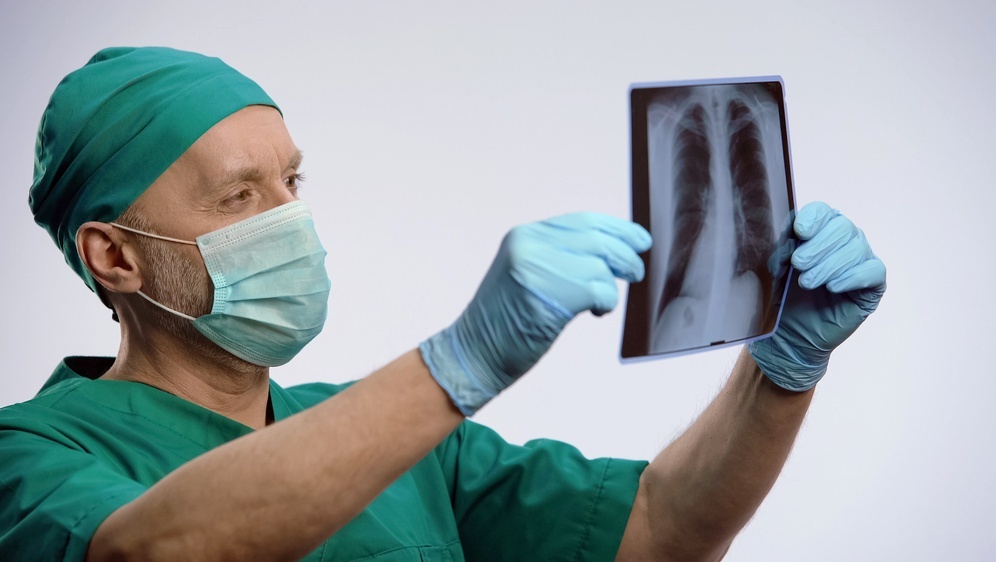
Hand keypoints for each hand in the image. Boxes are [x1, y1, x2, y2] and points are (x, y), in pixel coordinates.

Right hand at [420, 213, 651, 414]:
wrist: (474, 353)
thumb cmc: (505, 322)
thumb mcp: (528, 273)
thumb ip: (561, 256)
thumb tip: (612, 251)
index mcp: (525, 235)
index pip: (583, 220)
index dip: (617, 228)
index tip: (639, 239)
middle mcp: (529, 244)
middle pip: (597, 239)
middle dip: (626, 254)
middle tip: (635, 272)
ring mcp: (537, 268)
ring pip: (601, 264)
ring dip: (612, 286)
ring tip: (603, 301)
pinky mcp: (548, 295)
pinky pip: (600, 290)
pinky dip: (606, 302)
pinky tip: (595, 312)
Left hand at [748, 202, 886, 390]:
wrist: (789, 334)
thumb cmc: (783, 297)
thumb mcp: (777, 268)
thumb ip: (782, 246)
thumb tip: (788, 232)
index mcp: (819, 229)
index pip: (823, 211)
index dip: (814, 218)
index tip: (799, 231)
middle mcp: (844, 240)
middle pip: (842, 227)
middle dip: (818, 246)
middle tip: (798, 265)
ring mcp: (861, 260)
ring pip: (857, 249)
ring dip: (830, 265)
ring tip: (808, 282)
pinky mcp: (873, 284)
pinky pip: (874, 271)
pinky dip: (853, 277)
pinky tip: (833, 287)